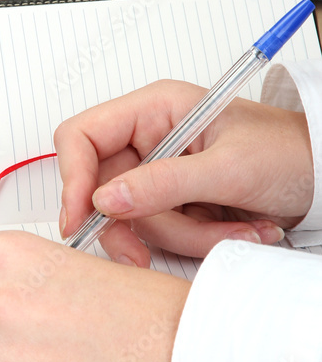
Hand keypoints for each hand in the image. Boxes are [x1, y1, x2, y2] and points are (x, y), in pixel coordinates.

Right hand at [55, 80, 313, 266]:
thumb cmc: (289, 153)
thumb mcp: (228, 168)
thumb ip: (164, 183)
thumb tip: (105, 199)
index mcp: (155, 109)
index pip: (82, 136)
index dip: (73, 177)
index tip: (79, 217)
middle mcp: (150, 139)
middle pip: (104, 189)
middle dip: (140, 222)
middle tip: (146, 251)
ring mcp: (161, 173)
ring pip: (136, 219)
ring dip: (183, 235)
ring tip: (233, 228)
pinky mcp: (176, 203)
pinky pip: (162, 233)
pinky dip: (195, 241)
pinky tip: (234, 229)